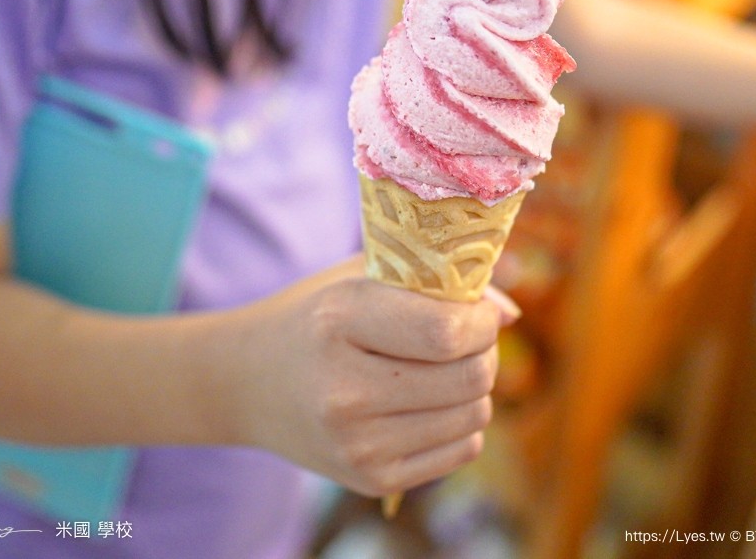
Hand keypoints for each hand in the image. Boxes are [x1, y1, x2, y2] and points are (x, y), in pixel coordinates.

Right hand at [231, 258, 517, 496]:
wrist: (247, 382)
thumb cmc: (314, 317)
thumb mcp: (361, 277)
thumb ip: (436, 280)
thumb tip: (508, 312)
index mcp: (338, 322)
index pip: (448, 331)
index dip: (480, 319)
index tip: (474, 311)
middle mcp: (344, 390)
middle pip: (471, 377)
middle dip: (484, 351)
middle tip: (464, 339)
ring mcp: (356, 444)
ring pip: (474, 415)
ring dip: (474, 389)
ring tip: (440, 370)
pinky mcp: (369, 479)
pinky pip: (462, 450)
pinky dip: (460, 424)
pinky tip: (427, 404)